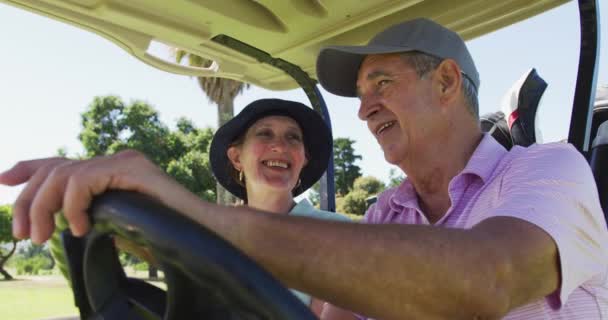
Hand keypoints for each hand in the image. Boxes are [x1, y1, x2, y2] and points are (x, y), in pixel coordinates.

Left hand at [0, 150, 190, 243]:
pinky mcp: (132, 168)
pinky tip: (81, 226)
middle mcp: (116, 160)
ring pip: (65, 173)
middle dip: (29, 201)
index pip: (63, 162)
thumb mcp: (119, 223)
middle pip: (56, 169)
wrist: (205, 231)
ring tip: (45, 236)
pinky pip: (86, 179)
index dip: (30, 167)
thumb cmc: (169, 233)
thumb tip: (62, 220)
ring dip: (44, 207)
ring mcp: (125, 161)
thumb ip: (94, 213)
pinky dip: (74, 204)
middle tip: (25, 234)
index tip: (4, 179)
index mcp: (112, 171)